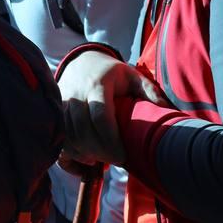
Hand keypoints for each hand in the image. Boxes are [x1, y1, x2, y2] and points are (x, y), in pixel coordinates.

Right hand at [58, 50, 168, 168]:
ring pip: (69, 137)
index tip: (122, 157)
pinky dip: (69, 154)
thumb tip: (167, 111)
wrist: (82, 61)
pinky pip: (58, 138)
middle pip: (83, 131)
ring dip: (84, 154)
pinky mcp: (55, 112)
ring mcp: (62, 103)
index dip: (110, 141)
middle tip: (114, 161)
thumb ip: (149, 91)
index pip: (100, 117)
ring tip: (100, 161)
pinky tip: (84, 160)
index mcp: (97, 85)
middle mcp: (76, 94)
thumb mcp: (133, 76)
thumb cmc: (112, 74)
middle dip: (99, 152)